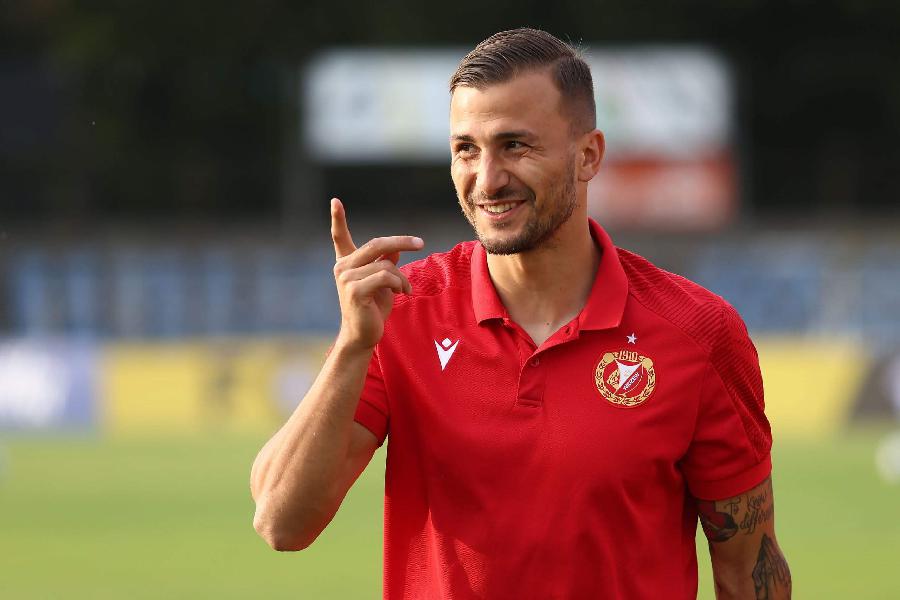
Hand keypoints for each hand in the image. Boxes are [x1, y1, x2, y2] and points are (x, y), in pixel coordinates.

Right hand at [330, 198, 423, 351]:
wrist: (363, 336)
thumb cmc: (373, 309)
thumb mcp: (382, 283)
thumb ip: (385, 263)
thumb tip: (395, 250)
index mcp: (346, 263)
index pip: (339, 237)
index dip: (337, 219)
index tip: (335, 201)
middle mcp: (342, 267)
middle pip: (376, 244)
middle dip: (401, 241)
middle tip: (420, 243)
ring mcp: (346, 278)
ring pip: (386, 265)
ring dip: (402, 278)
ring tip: (405, 290)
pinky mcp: (354, 290)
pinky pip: (386, 277)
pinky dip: (399, 284)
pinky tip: (402, 293)